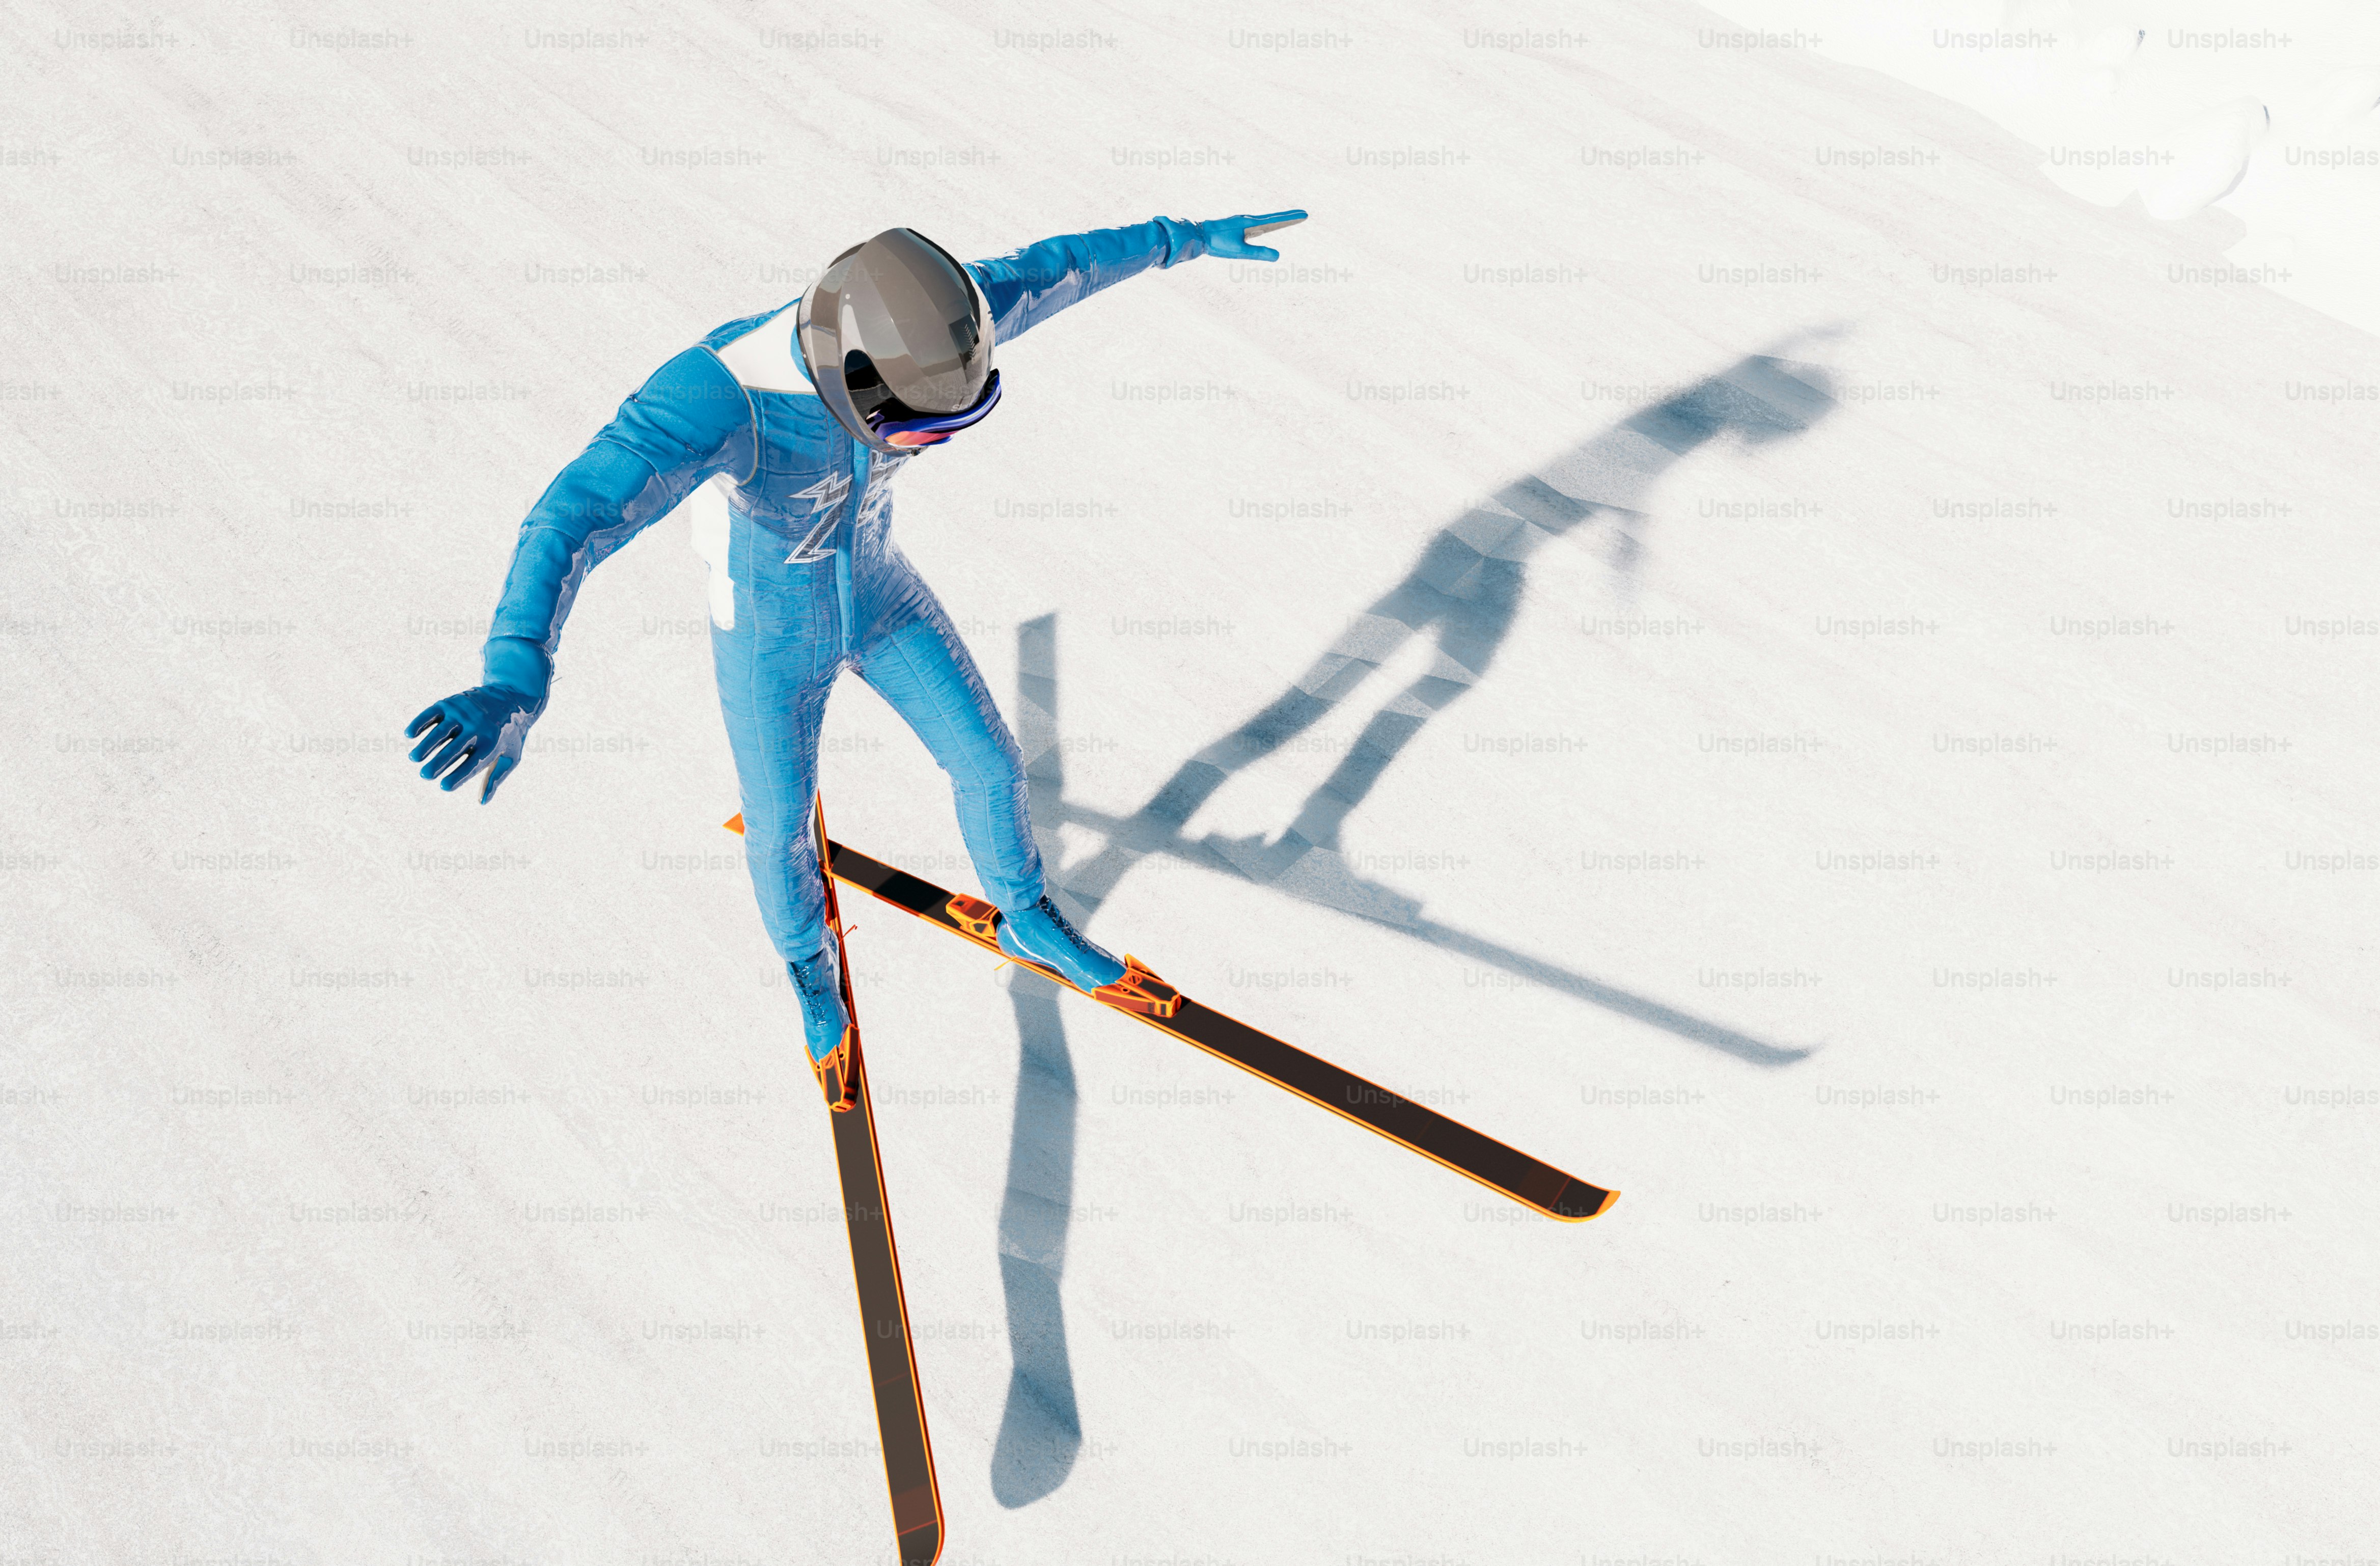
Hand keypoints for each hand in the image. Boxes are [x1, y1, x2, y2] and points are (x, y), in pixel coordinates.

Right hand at [405, 638, 549, 802]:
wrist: (513, 696)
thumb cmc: (510, 734)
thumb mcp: (510, 756)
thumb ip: (495, 778)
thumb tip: (481, 802)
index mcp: (492, 744)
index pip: (472, 764)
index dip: (457, 776)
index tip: (444, 787)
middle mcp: (477, 728)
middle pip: (454, 749)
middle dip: (438, 763)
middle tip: (425, 776)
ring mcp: (463, 713)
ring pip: (440, 731)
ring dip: (425, 745)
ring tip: (414, 759)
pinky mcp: (451, 702)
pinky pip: (432, 713)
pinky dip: (420, 722)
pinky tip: (409, 734)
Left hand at [1194, 209, 1307, 262]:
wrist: (1197, 235)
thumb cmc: (1218, 243)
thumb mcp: (1240, 251)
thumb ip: (1259, 253)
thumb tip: (1278, 256)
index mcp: (1250, 223)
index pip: (1275, 220)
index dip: (1290, 218)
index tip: (1304, 213)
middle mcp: (1247, 220)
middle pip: (1272, 219)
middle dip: (1288, 218)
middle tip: (1302, 214)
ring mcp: (1241, 222)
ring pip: (1264, 222)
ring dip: (1277, 221)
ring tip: (1288, 221)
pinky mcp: (1236, 227)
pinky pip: (1255, 225)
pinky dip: (1266, 226)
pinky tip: (1263, 230)